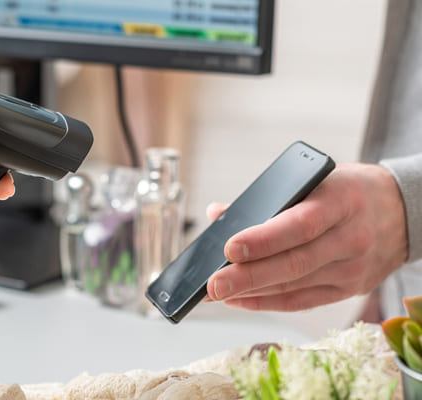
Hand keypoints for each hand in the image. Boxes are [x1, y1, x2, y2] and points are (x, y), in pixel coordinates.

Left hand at [204, 163, 407, 310]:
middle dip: (248, 276)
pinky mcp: (349, 289)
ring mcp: (352, 268)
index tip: (228, 248)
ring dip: (252, 292)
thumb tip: (218, 215)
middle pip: (294, 263)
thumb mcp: (314, 181)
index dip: (263, 239)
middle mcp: (350, 237)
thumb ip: (267, 199)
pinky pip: (304, 301)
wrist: (401, 212)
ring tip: (218, 293)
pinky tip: (242, 300)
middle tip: (213, 284)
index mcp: (340, 201)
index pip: (299, 225)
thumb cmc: (347, 192)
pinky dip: (269, 303)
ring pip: (295, 286)